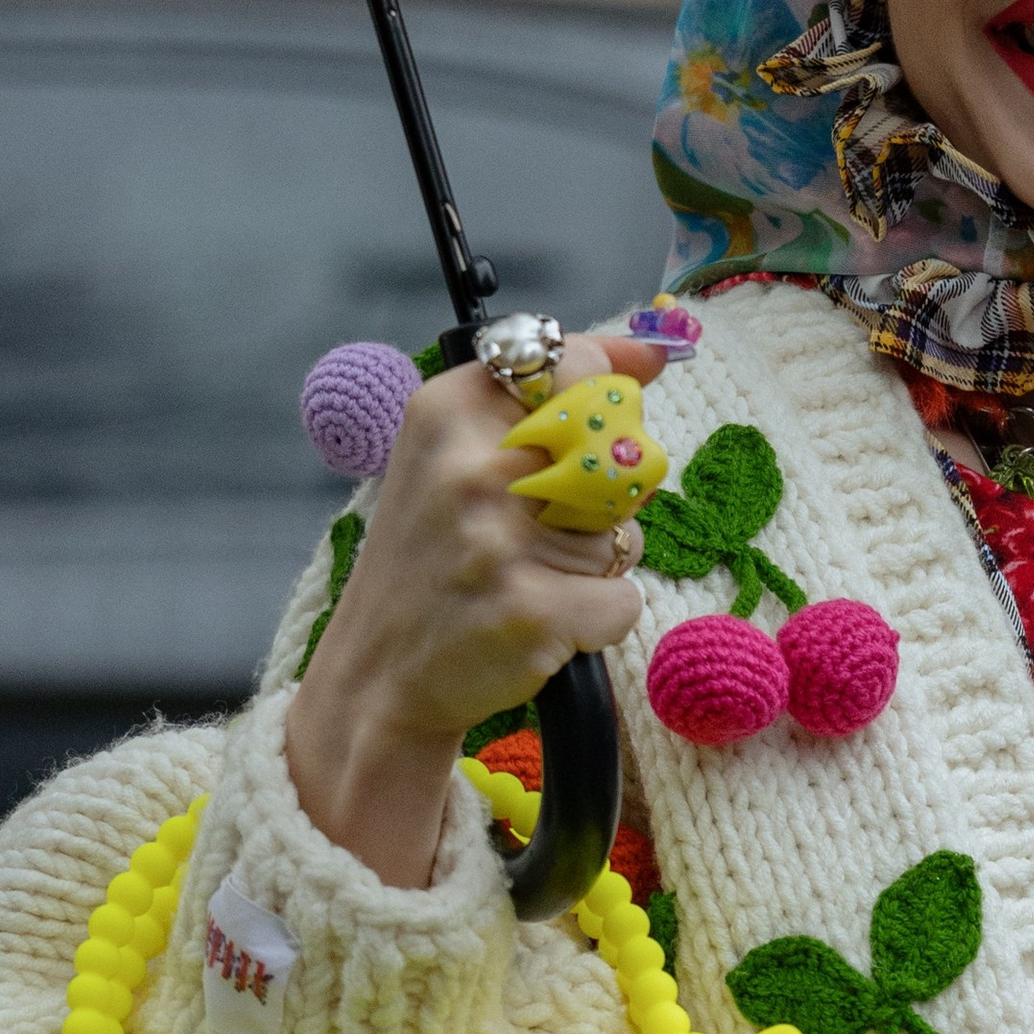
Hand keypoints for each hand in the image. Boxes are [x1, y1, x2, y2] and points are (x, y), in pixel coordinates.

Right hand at [286, 331, 665, 888]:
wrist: (379, 678)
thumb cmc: (432, 559)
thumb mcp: (452, 455)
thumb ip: (546, 398)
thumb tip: (654, 355)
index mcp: (448, 411)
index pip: (573, 359)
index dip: (604, 391)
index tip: (597, 421)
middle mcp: (472, 467)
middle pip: (616, 450)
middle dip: (602, 495)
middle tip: (546, 529)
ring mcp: (500, 542)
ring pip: (624, 533)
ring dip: (595, 564)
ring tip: (526, 579)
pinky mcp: (533, 612)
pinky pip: (624, 600)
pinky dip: (597, 620)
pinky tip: (539, 624)